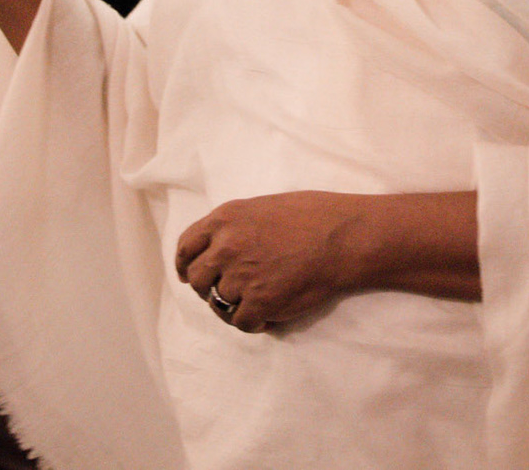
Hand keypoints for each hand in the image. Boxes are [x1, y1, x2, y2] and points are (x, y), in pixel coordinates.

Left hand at [175, 192, 376, 331]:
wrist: (343, 236)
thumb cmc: (313, 215)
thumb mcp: (263, 206)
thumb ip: (234, 225)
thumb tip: (219, 246)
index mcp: (225, 220)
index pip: (186, 246)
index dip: (185, 264)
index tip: (188, 274)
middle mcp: (226, 247)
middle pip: (196, 279)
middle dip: (208, 287)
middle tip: (228, 290)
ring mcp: (240, 276)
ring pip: (218, 303)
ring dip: (233, 306)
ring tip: (254, 303)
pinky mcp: (259, 302)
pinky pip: (240, 322)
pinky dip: (253, 322)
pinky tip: (267, 317)